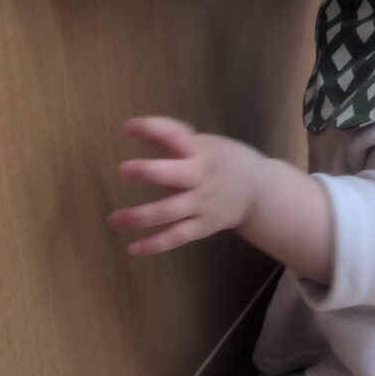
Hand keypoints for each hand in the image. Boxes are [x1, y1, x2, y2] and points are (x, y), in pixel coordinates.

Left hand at [109, 116, 263, 255]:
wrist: (260, 192)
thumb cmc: (222, 162)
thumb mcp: (201, 144)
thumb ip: (169, 138)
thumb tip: (130, 127)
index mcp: (200, 151)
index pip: (175, 135)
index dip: (151, 128)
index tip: (127, 128)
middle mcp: (202, 177)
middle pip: (176, 175)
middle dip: (150, 172)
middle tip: (123, 170)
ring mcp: (203, 204)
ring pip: (171, 211)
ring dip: (141, 216)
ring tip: (114, 219)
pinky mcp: (203, 226)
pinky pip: (177, 236)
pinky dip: (155, 244)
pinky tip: (133, 247)